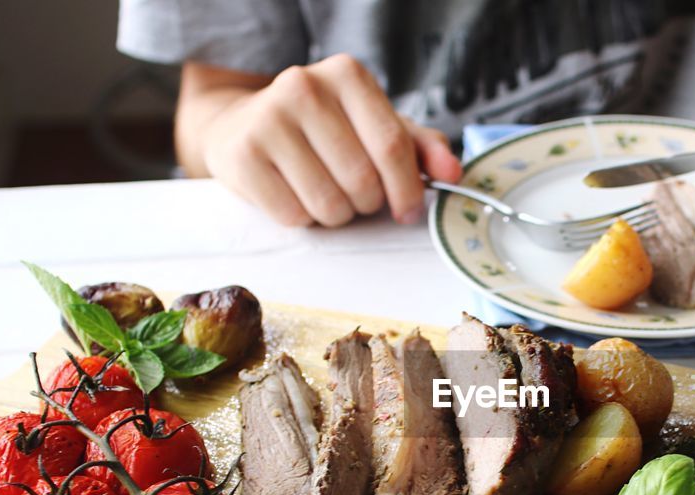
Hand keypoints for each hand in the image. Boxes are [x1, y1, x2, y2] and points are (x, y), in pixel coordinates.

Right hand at [199, 54, 461, 226]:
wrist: (243, 126)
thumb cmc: (323, 130)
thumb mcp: (375, 127)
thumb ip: (421, 148)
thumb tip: (453, 172)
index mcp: (347, 75)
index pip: (392, 145)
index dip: (407, 189)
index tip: (409, 210)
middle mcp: (304, 86)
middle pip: (362, 180)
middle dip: (367, 203)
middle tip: (355, 194)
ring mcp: (268, 118)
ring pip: (329, 203)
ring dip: (336, 214)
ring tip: (325, 193)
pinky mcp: (241, 154)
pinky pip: (293, 214)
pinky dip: (303, 218)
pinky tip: (295, 194)